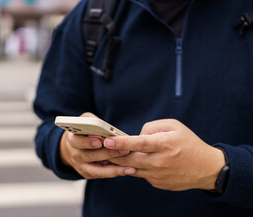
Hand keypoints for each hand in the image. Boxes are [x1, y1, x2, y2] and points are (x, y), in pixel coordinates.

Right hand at [59, 112, 133, 178]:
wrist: (74, 147)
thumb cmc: (83, 131)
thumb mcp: (85, 121)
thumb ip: (94, 122)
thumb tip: (107, 127)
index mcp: (72, 140)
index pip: (78, 141)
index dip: (88, 142)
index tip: (100, 142)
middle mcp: (75, 155)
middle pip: (90, 156)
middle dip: (108, 153)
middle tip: (124, 150)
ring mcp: (81, 166)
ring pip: (97, 170)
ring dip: (114, 168)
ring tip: (130, 167)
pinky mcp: (88, 174)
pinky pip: (102, 175)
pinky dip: (115, 172)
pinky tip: (128, 170)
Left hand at [104, 119, 224, 190]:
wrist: (206, 168)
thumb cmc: (189, 143)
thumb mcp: (174, 126)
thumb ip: (151, 127)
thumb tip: (136, 136)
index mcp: (164, 145)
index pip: (138, 144)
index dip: (121, 142)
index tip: (108, 141)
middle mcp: (159, 162)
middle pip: (129, 159)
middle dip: (114, 154)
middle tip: (102, 148)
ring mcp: (158, 175)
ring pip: (132, 168)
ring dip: (121, 162)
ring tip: (112, 154)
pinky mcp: (157, 183)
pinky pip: (141, 174)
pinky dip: (135, 167)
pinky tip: (132, 161)